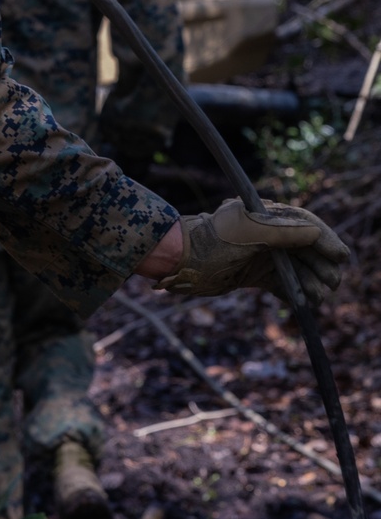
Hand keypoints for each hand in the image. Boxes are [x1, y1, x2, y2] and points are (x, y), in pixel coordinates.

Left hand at [155, 197, 347, 304]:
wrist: (178, 261)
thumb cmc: (210, 241)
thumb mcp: (248, 233)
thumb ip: (282, 232)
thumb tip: (316, 233)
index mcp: (266, 216)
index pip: (305, 224)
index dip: (325, 239)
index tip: (340, 256)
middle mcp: (267, 234)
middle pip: (305, 248)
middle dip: (321, 265)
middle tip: (332, 282)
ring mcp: (260, 254)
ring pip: (295, 268)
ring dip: (310, 282)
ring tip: (319, 297)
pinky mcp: (252, 273)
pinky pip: (280, 283)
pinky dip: (293, 292)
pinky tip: (304, 302)